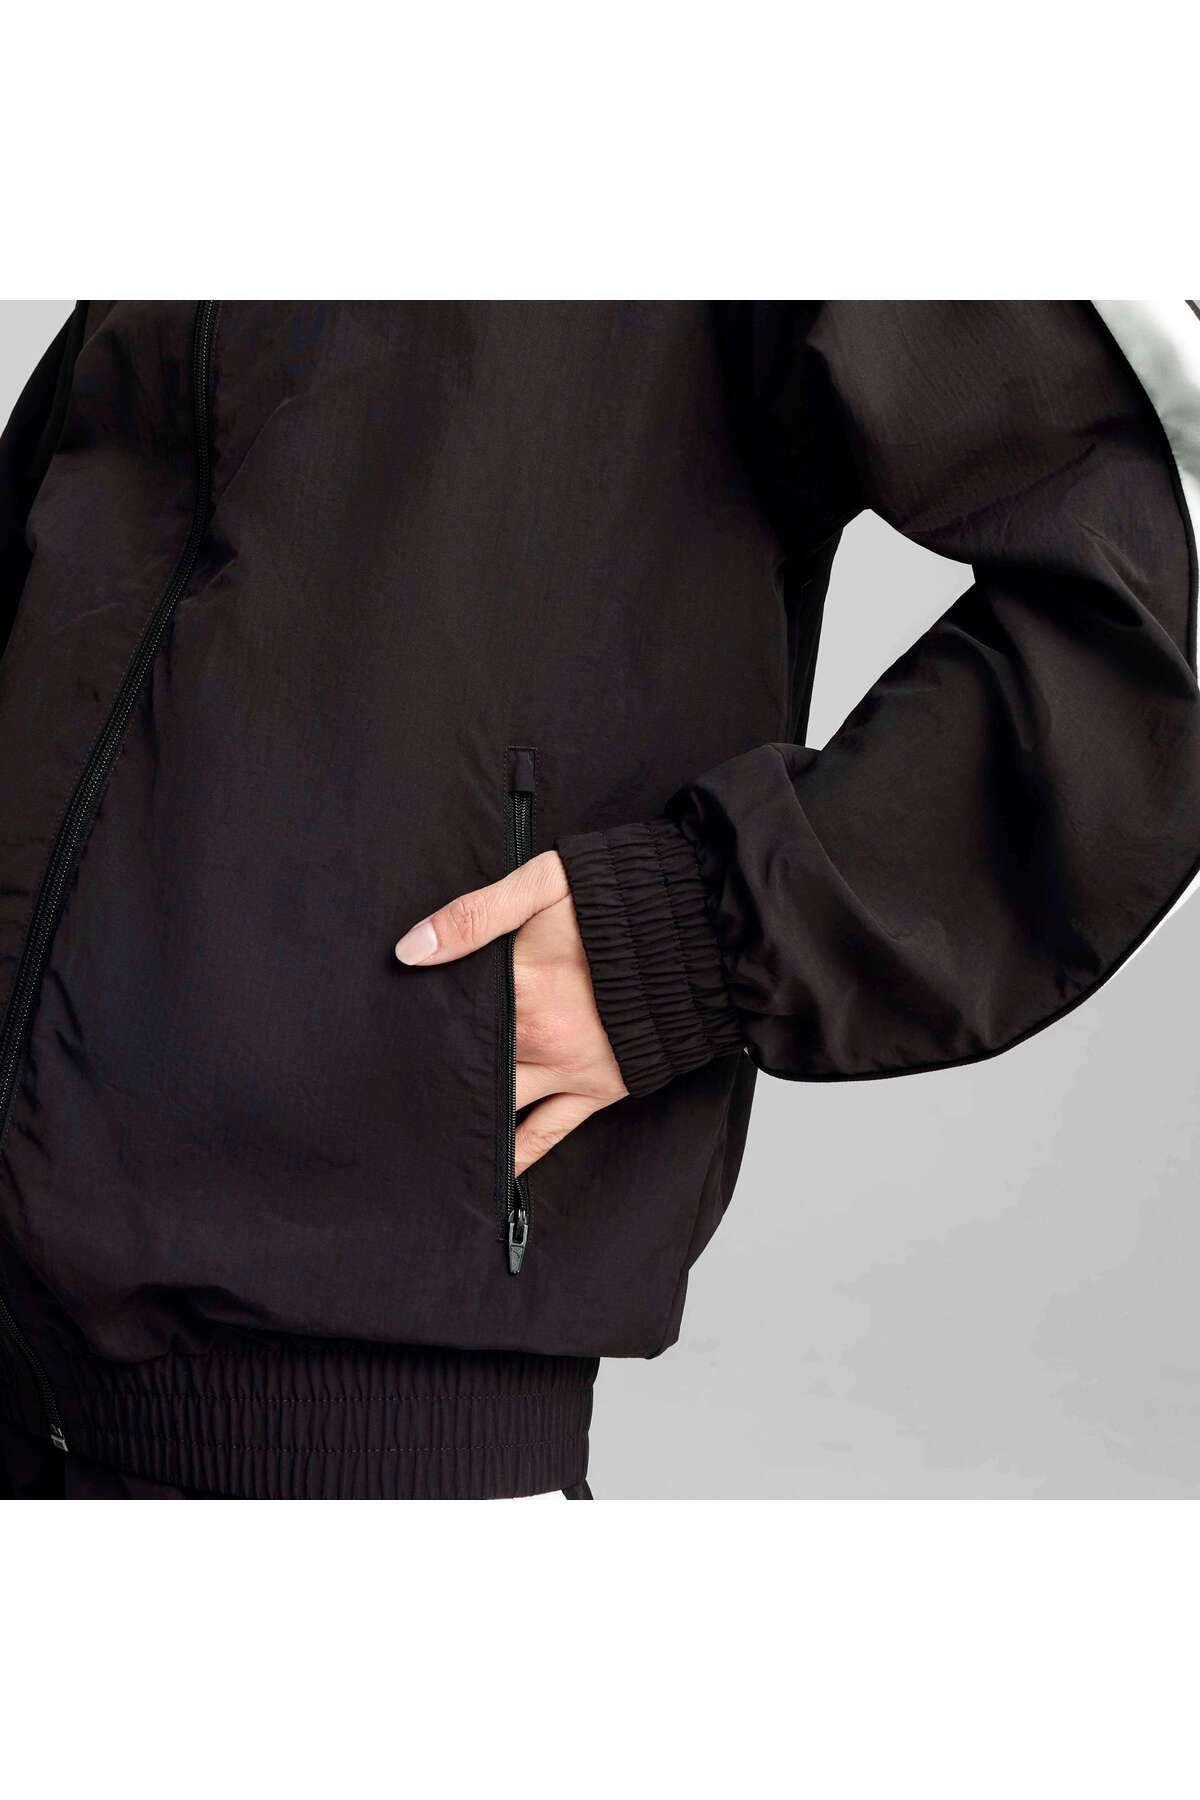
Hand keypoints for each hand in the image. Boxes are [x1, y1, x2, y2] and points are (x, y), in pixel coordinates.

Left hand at [395, 851, 626, 1173]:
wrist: (702, 929)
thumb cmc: (622, 897)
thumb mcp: (545, 883)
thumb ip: (476, 913)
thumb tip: (411, 949)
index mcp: (522, 988)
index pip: (454, 1016)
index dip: (417, 1026)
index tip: (378, 1041)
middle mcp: (541, 1039)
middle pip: (470, 1065)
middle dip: (431, 1075)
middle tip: (380, 1097)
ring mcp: (570, 1071)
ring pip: (500, 1105)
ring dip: (465, 1117)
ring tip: (418, 1134)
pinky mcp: (599, 1090)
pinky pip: (548, 1133)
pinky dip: (516, 1155)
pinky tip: (486, 1173)